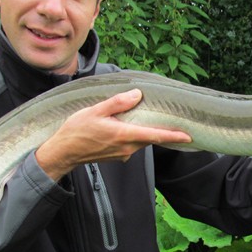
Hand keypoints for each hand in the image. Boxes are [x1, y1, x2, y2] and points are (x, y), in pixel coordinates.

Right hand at [35, 89, 191, 180]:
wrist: (63, 152)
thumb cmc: (76, 131)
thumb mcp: (95, 111)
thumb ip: (118, 103)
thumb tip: (137, 95)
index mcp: (123, 135)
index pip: (155, 136)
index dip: (173, 136)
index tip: (188, 136)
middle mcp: (126, 148)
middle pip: (150, 138)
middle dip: (163, 131)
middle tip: (174, 121)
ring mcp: (122, 154)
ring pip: (141, 141)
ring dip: (146, 131)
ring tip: (147, 117)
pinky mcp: (117, 156)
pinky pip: (132, 144)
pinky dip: (135, 135)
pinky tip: (128, 126)